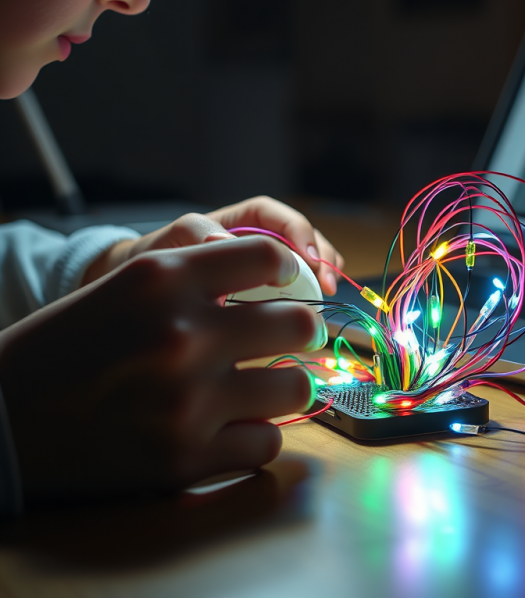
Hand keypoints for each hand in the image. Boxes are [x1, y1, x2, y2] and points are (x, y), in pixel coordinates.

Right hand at [0, 235, 325, 504]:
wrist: (4, 419)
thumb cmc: (68, 346)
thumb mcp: (127, 288)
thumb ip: (200, 280)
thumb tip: (284, 283)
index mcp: (163, 277)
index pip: (269, 255)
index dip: (287, 269)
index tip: (287, 284)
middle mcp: (182, 333)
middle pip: (299, 322)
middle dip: (304, 329)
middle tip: (294, 337)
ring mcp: (187, 400)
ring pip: (295, 386)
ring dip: (285, 385)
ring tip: (264, 385)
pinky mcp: (184, 459)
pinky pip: (267, 442)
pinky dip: (256, 434)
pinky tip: (232, 426)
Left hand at [84, 197, 344, 294]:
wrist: (128, 301)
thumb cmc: (148, 267)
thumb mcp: (163, 250)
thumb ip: (189, 238)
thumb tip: (220, 242)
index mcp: (231, 225)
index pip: (272, 214)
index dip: (296, 231)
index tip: (306, 257)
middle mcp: (251, 244)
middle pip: (299, 237)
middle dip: (319, 254)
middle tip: (325, 280)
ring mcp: (257, 271)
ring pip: (302, 262)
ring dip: (321, 273)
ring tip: (328, 291)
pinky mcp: (258, 298)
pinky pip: (292, 289)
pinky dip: (308, 294)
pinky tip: (315, 307)